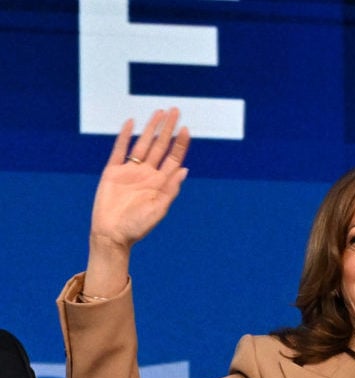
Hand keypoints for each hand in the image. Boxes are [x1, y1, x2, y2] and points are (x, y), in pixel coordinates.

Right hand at [90, 108, 189, 251]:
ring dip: (150, 128)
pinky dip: (124, 137)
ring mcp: (130, 171)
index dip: (180, 143)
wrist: (112, 235)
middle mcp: (147, 173)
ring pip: (142, 144)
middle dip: (168, 129)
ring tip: (158, 113)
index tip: (186, 129)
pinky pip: (119, 150)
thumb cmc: (137, 227)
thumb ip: (170, 189)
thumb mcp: (158, 209)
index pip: (173, 157)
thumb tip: (184, 169)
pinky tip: (131, 124)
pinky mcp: (113, 172)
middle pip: (160, 146)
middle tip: (175, 111)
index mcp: (160, 182)